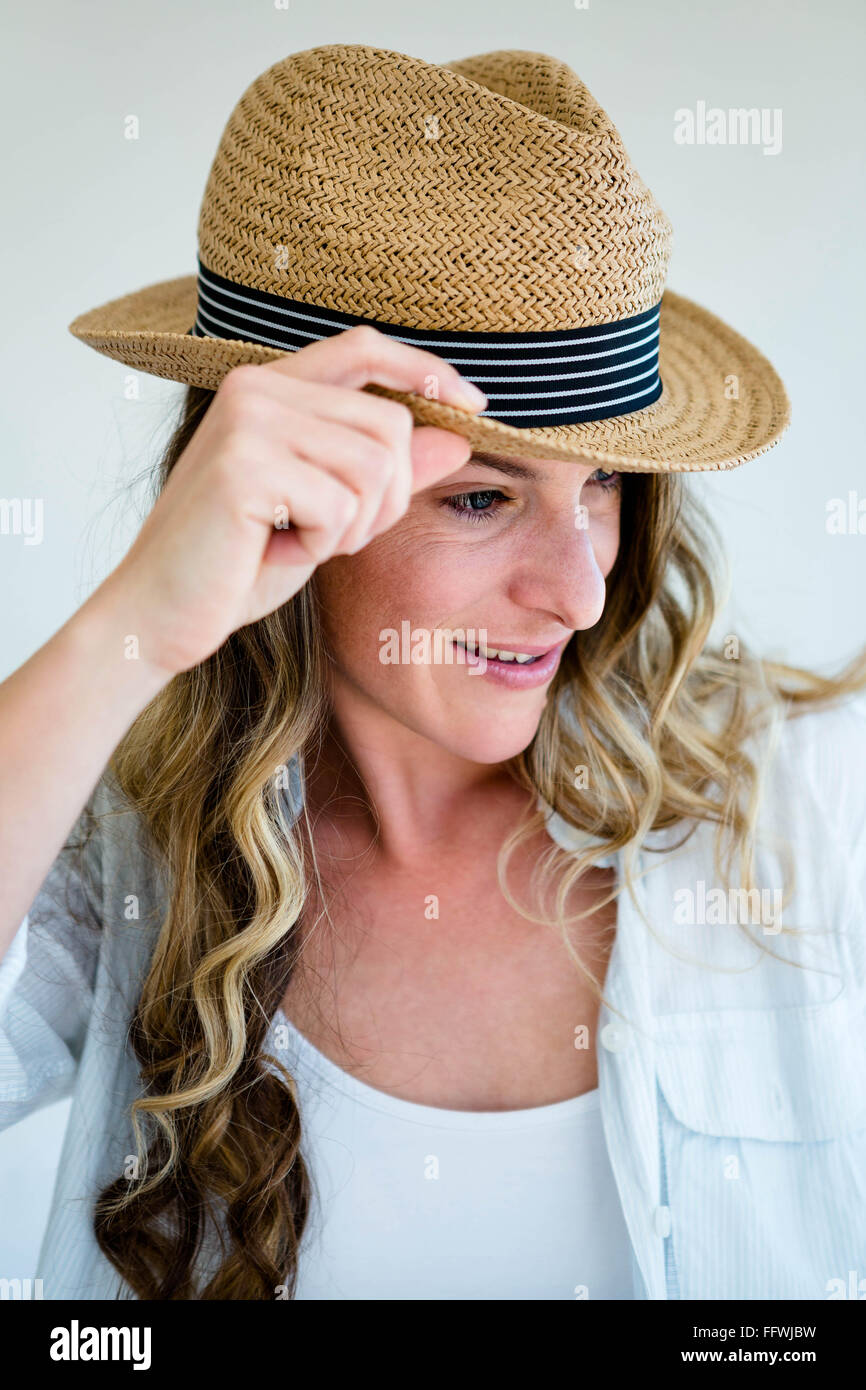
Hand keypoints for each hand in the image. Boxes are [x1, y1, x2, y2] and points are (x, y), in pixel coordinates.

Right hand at [93, 325, 486, 675]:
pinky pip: (340, 506)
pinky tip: (273, 550)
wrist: (161, 613)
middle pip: (389, 426)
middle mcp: (255, 389)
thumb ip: (386, 471)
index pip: (364, 349)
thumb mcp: (328, 512)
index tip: (472, 404)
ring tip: (298, 542)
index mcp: (269, 387)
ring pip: (374, 468)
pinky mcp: (245, 465)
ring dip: (352, 527)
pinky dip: (321, 546)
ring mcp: (248, 421)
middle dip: (384, 499)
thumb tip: (457, 435)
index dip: (424, 370)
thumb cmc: (238, 563)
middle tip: (331, 535)